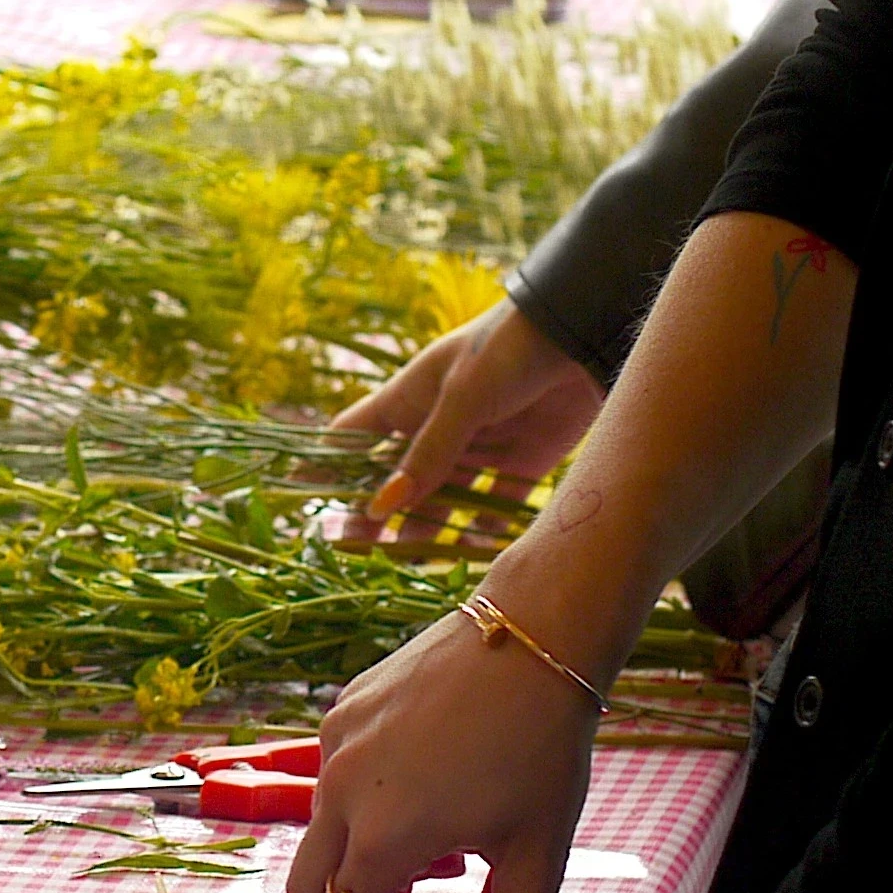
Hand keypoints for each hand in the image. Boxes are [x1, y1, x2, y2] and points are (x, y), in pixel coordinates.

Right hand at [286, 604, 602, 892]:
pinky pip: (335, 780)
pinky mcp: (340, 712)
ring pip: (321, 831)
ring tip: (431, 863)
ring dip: (355, 863)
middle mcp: (341, 795)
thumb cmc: (541, 746)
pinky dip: (363, 809)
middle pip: (308, 888)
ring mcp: (334, 749)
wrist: (531, 635)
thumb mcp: (537, 853)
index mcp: (384, 839)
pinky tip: (426, 798)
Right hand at [325, 301, 600, 545]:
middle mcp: (437, 427)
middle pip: (393, 479)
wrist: (587, 332)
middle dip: (373, 513)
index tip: (304, 500)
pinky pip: (494, 506)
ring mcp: (479, 446)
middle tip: (356, 550)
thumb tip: (381, 506)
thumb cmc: (509, 350)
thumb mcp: (462, 398)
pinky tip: (467, 551)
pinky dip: (481, 530)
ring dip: (423, 527)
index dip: (326, 467)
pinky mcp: (522, 463)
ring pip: (440, 499)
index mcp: (408, 401)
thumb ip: (427, 455)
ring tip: (405, 560)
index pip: (352, 438)